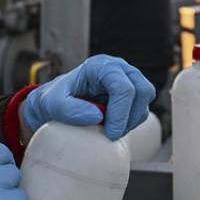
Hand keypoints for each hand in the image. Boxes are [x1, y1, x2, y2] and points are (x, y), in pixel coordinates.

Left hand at [21, 55, 155, 140]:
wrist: (56, 103)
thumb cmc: (54, 101)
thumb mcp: (53, 105)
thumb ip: (70, 110)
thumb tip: (98, 116)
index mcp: (99, 66)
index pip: (122, 87)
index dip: (120, 113)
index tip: (111, 133)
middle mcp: (117, 68)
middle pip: (142, 90)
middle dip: (130, 116)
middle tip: (112, 134)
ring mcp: (127, 78)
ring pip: (146, 98)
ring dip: (132, 119)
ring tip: (110, 130)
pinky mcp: (131, 92)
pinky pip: (142, 107)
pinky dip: (132, 120)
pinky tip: (114, 126)